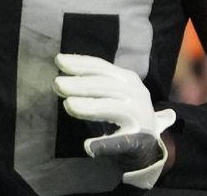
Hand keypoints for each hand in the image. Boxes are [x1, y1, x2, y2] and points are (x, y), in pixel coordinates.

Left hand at [54, 54, 175, 189]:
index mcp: (127, 79)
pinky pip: (120, 141)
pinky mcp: (139, 140)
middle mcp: (136, 93)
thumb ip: (90, 83)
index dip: (79, 62)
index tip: (59, 61)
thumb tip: (60, 77)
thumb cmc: (125, 112)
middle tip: (57, 83)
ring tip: (68, 105)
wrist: (149, 144)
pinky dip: (104, 144)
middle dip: (79, 83)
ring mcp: (139, 115)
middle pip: (103, 84)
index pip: (100, 66)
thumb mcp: (112, 91)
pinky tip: (89, 146)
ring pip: (111, 107)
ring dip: (89, 106)